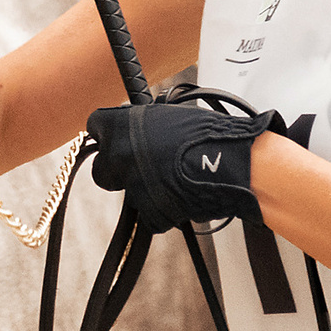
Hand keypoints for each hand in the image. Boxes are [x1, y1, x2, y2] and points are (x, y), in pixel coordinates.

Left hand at [86, 97, 284, 232]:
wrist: (234, 164)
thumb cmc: (210, 135)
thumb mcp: (170, 115)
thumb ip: (145, 123)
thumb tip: (138, 128)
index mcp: (123, 127)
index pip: (95, 126)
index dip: (106, 132)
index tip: (112, 136)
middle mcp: (120, 156)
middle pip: (100, 169)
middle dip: (115, 170)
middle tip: (137, 167)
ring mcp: (133, 187)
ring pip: (129, 193)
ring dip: (145, 189)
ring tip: (174, 180)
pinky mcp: (150, 213)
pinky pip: (149, 214)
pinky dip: (163, 209)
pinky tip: (182, 197)